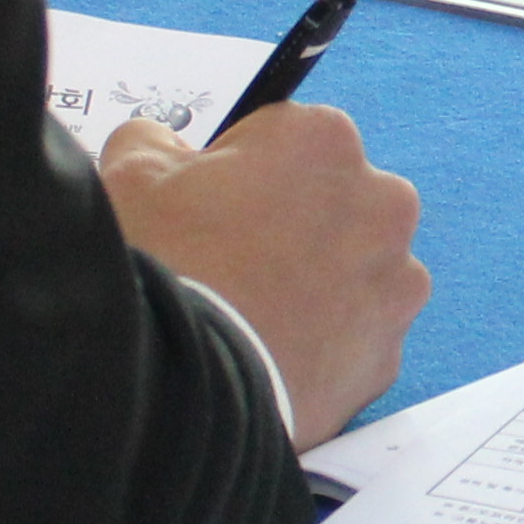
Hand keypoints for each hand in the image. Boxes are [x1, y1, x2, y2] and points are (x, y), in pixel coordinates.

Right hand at [100, 101, 426, 448]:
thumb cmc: (161, 266)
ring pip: (355, 273)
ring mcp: (393, 282)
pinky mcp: (388, 354)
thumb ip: (153, 143)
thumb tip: (159, 144)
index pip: (287, 141)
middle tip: (230, 265)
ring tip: (251, 316)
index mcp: (324, 140)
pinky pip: (356, 340)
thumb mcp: (130, 178)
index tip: (210, 208)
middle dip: (292, 227)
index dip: (241, 175)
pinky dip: (324, 347)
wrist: (179, 384)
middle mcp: (381, 202)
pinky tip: (273, 355)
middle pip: (333, 204)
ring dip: (317, 287)